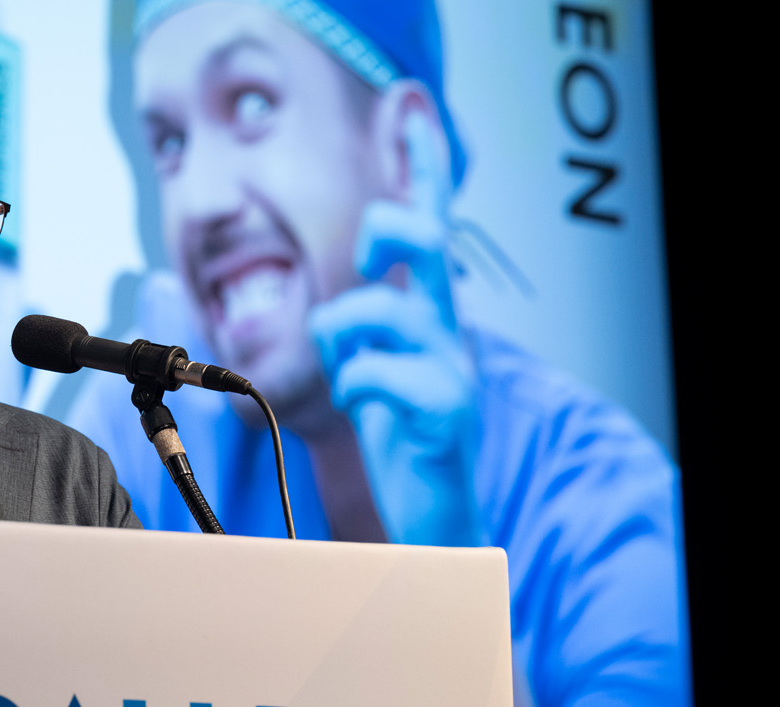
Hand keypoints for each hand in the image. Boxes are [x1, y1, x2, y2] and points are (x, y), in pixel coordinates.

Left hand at [310, 114, 483, 546]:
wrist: (435, 518)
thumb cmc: (401, 442)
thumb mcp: (367, 373)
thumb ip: (355, 334)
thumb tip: (326, 307)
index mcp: (429, 316)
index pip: (433, 229)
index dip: (425, 172)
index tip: (415, 115)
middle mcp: (448, 331)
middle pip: (430, 240)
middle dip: (388, 231)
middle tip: (367, 268)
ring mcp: (453, 367)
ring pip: (386, 307)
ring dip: (344, 335)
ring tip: (351, 376)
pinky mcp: (447, 410)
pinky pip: (381, 372)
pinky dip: (354, 384)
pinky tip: (360, 408)